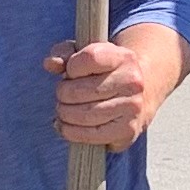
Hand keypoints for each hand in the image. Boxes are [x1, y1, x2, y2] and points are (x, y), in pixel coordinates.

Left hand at [47, 37, 155, 155]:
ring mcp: (132, 107)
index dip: (71, 67)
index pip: (89, 58)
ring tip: (63, 110)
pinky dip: (71, 132)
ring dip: (65, 114)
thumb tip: (50, 64)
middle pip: (79, 91)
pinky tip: (66, 126)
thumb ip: (64, 54)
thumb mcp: (85, 55)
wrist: (138, 94)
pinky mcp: (128, 130)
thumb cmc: (104, 72)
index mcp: (123, 57)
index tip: (71, 72)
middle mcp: (132, 81)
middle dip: (62, 94)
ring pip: (84, 115)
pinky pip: (91, 135)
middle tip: (62, 95)